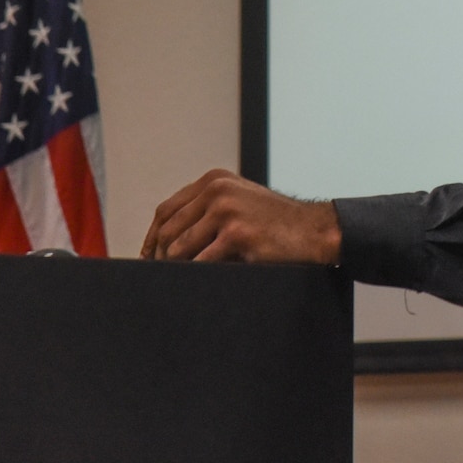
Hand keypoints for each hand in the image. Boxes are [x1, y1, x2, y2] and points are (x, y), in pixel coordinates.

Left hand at [139, 168, 341, 263]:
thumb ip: (207, 210)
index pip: (167, 210)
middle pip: (168, 230)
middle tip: (161, 277)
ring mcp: (226, 211)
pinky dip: (196, 276)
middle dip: (160, 258)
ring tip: (183, 281)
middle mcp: (217, 190)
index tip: (147, 258)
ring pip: (178, 249)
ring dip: (177, 269)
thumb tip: (166, 241)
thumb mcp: (240, 203)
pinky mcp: (236, 234)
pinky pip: (200, 263)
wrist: (315, 230)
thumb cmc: (277, 224)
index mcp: (214, 181)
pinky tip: (203, 281)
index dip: (151, 237)